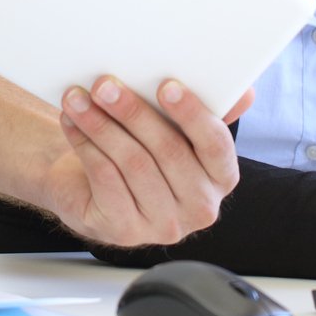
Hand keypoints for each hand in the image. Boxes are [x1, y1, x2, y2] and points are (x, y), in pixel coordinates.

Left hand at [42, 77, 252, 248]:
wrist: (90, 186)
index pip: (216, 146)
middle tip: (105, 84)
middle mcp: (199, 207)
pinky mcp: (125, 231)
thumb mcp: (174, 129)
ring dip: (101, 125)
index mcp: (220, 178)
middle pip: (169, 152)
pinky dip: (86, 146)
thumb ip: (208, 111)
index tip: (166, 86)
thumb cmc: (140, 149)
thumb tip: (244, 93)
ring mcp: (163, 225)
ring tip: (78, 98)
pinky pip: (106, 180)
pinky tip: (72, 123)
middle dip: (134, 112)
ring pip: (133, 164)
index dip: (193, 114)